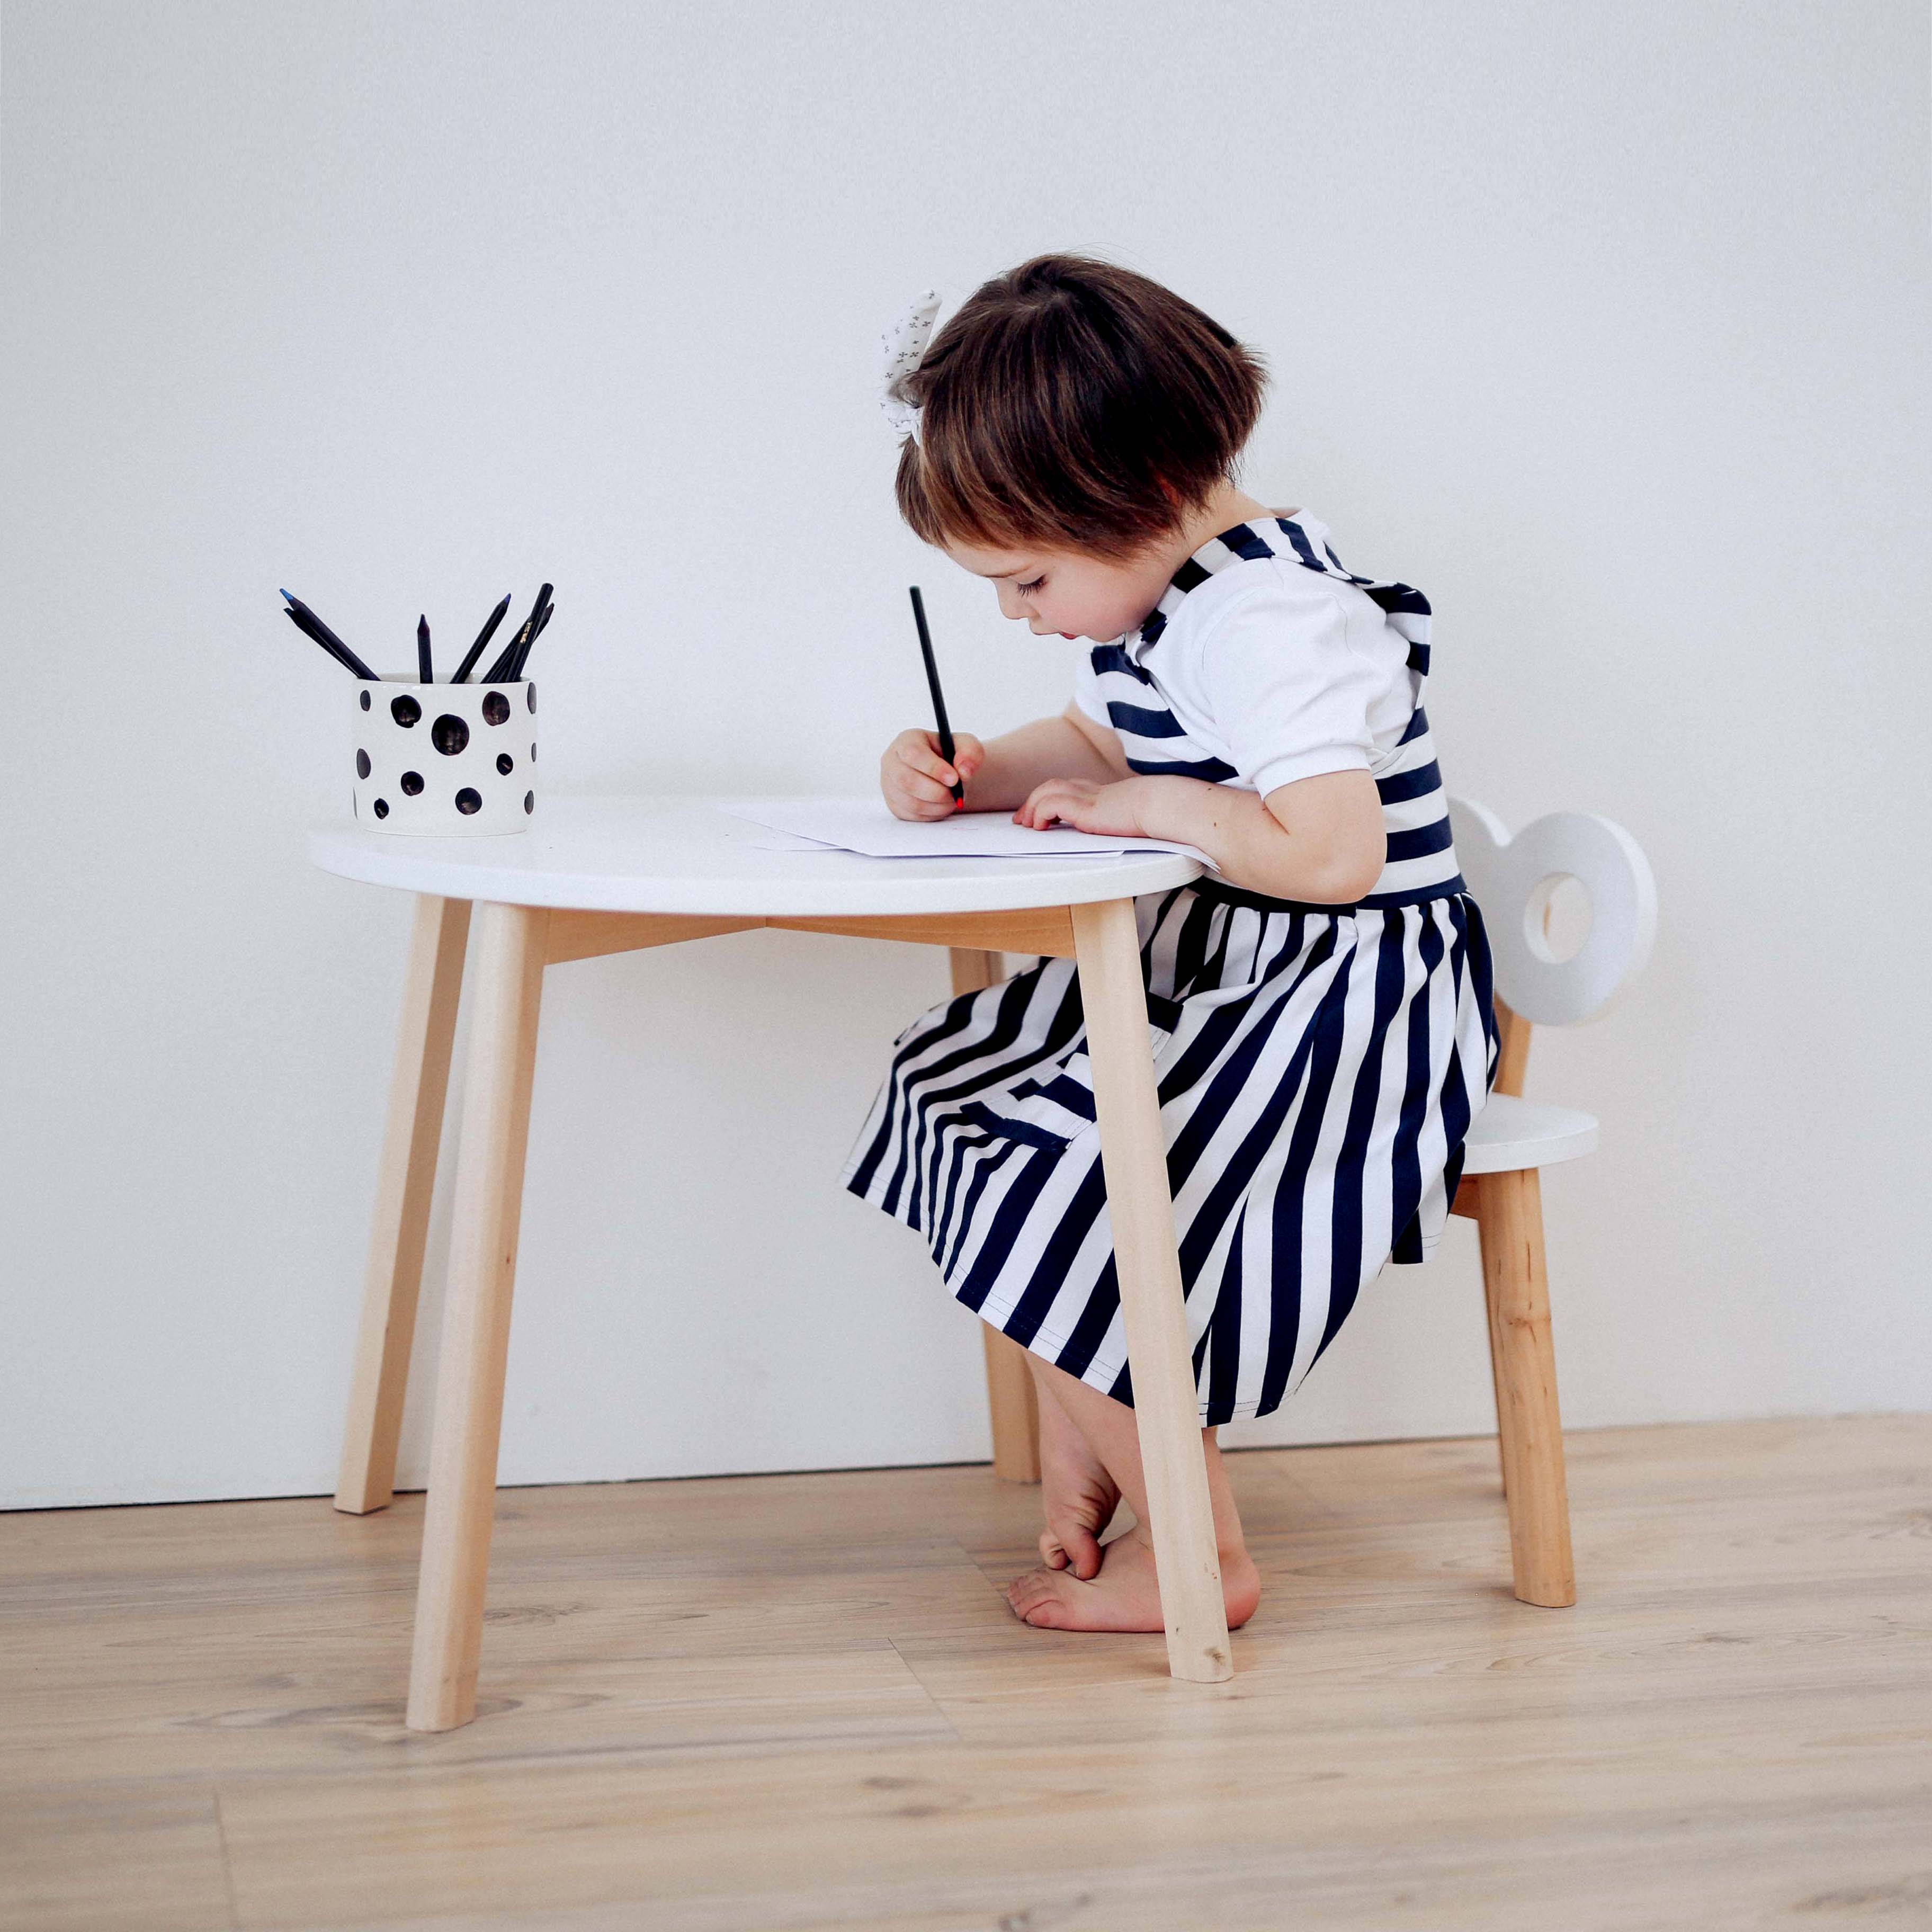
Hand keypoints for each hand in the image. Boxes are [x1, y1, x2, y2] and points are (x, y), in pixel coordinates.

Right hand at [881, 728, 985, 820]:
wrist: (947, 774)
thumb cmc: (953, 756)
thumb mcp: (967, 746)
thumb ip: (970, 752)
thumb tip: (964, 771)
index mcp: (907, 740)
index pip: (913, 753)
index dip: (933, 768)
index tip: (954, 779)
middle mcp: (892, 761)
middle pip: (906, 780)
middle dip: (936, 791)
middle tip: (955, 794)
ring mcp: (889, 784)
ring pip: (910, 801)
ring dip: (937, 805)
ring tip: (952, 799)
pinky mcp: (894, 804)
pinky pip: (912, 815)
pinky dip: (932, 814)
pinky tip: (942, 805)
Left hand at [1014, 776, 1150, 836]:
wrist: (1164, 806)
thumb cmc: (1158, 814)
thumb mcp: (1137, 817)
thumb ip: (1126, 820)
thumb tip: (1128, 832)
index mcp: (1104, 793)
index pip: (1070, 788)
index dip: (1051, 798)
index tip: (1040, 814)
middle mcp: (1093, 791)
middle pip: (1054, 786)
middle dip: (1033, 800)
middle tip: (1022, 819)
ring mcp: (1088, 797)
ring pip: (1048, 791)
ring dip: (1033, 806)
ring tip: (1028, 824)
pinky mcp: (1085, 808)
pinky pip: (1052, 804)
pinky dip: (1041, 813)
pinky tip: (1040, 826)